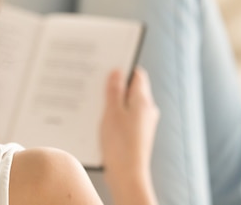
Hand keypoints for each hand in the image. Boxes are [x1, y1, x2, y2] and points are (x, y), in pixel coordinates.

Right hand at [100, 67, 159, 204]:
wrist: (127, 176)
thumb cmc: (120, 144)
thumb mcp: (112, 112)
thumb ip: (114, 91)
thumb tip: (117, 72)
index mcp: (143, 101)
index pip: (137, 74)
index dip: (123, 67)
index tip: (107, 64)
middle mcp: (147, 110)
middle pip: (131, 88)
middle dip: (114, 84)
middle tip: (95, 81)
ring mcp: (142, 123)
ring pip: (126, 103)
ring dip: (112, 100)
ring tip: (93, 100)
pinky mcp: (136, 134)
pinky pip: (125, 117)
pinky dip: (113, 114)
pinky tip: (98, 118)